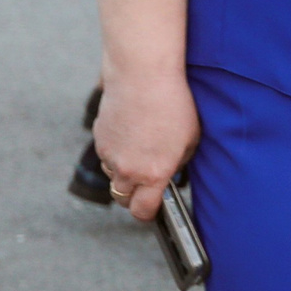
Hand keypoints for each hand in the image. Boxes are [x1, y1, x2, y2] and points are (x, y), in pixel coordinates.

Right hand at [95, 70, 200, 221]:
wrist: (143, 75)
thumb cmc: (173, 103)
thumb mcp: (191, 138)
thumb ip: (178, 162)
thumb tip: (171, 172)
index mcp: (154, 173)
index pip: (143, 211)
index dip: (148, 214)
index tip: (152, 211)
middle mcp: (128, 170)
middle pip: (123, 199)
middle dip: (134, 196)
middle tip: (146, 184)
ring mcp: (110, 155)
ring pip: (114, 176)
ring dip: (124, 173)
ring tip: (141, 151)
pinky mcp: (100, 139)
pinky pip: (107, 156)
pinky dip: (116, 152)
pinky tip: (131, 134)